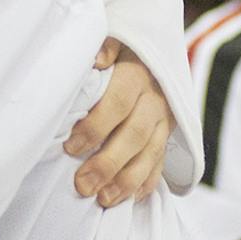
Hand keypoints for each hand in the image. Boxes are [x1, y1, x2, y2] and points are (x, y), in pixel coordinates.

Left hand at [65, 40, 169, 204]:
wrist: (152, 48)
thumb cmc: (118, 49)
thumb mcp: (111, 39)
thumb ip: (103, 48)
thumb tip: (96, 59)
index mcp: (138, 73)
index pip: (119, 102)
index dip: (96, 126)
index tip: (70, 146)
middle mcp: (156, 98)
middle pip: (134, 134)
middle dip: (108, 163)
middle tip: (82, 185)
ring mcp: (166, 119)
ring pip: (151, 153)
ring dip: (127, 180)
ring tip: (103, 200)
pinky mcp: (170, 135)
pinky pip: (162, 162)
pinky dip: (147, 182)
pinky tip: (130, 199)